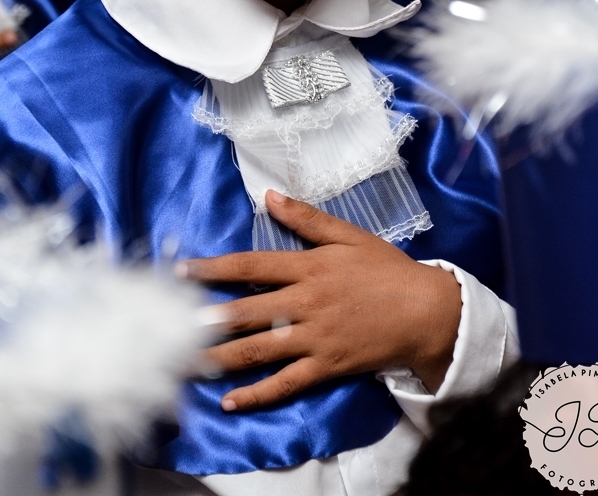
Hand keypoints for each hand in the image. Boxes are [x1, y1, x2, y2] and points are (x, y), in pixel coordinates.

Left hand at [180, 190, 460, 410]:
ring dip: (221, 356)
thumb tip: (269, 196)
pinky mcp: (326, 367)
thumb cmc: (386, 270)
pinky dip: (256, 394)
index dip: (215, 269)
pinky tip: (229, 400)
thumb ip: (306, 219)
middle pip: (247, 311)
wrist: (425, 312)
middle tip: (172, 324)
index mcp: (308, 267)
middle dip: (208, 319)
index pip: (251, 266)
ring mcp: (314, 338)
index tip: (183, 272)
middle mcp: (305, 302)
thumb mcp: (348, 235)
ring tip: (188, 361)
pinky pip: (286, 383)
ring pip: (259, 349)